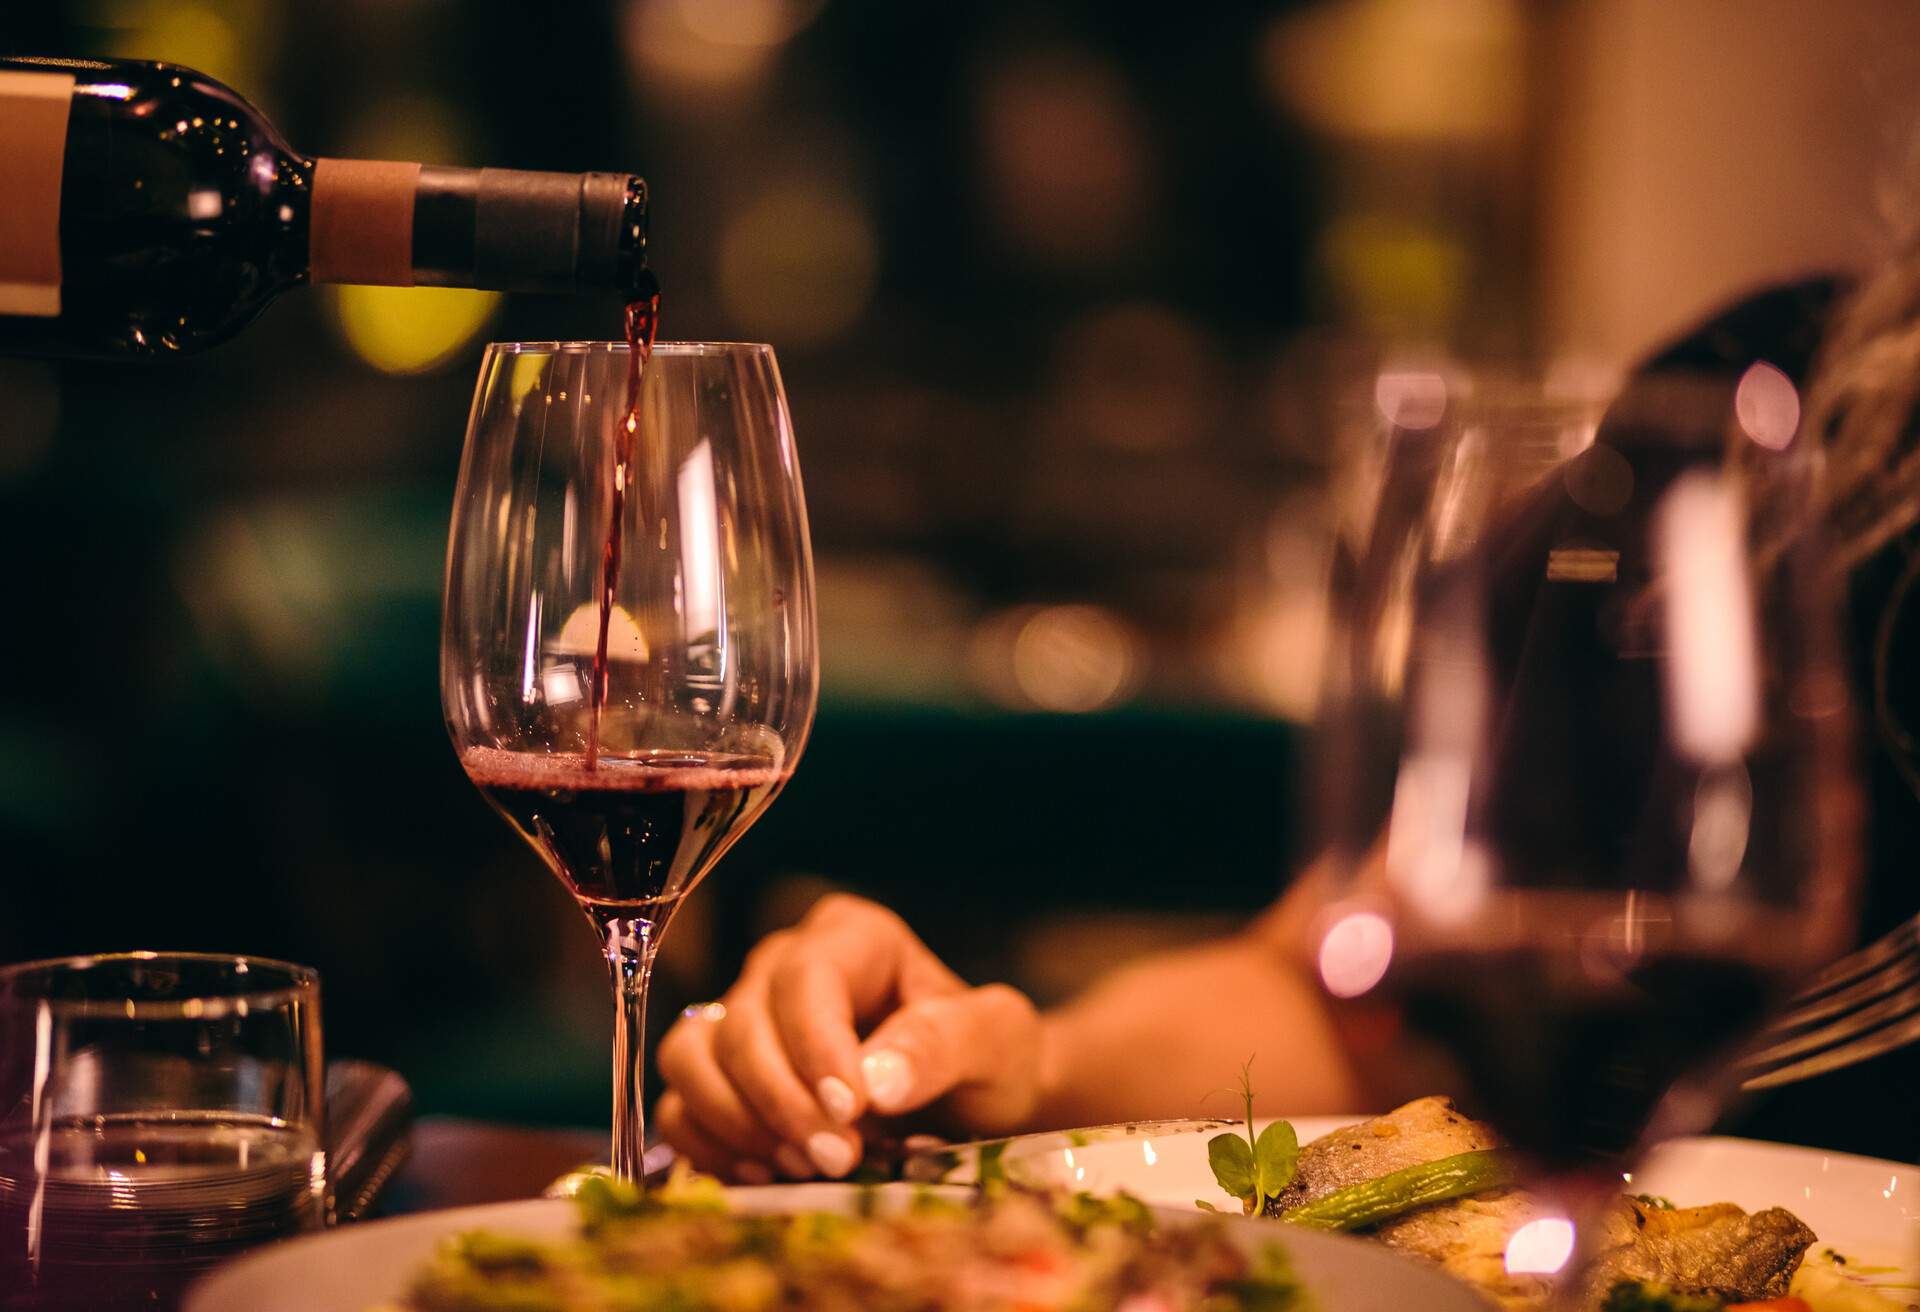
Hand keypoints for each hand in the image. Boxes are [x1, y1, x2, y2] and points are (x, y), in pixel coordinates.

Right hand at [654, 893, 1047, 1182]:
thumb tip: (875, 1078)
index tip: (850, 1110)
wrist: (975, 1105)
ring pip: (691, 1056)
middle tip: (839, 1159)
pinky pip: (679, 1106)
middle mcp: (784, 967)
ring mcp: (742, 1018)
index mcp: (852, 937)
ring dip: (738, 1121)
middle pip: (741, 1023)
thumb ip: (945, 1041)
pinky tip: (769, 1174)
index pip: (805, 978)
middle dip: (783, 1100)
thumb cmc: (987, 1060)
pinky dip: (711, 1146)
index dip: (815, 1046)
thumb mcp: (997, 1040)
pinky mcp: (721, 1076)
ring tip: (804, 1165)